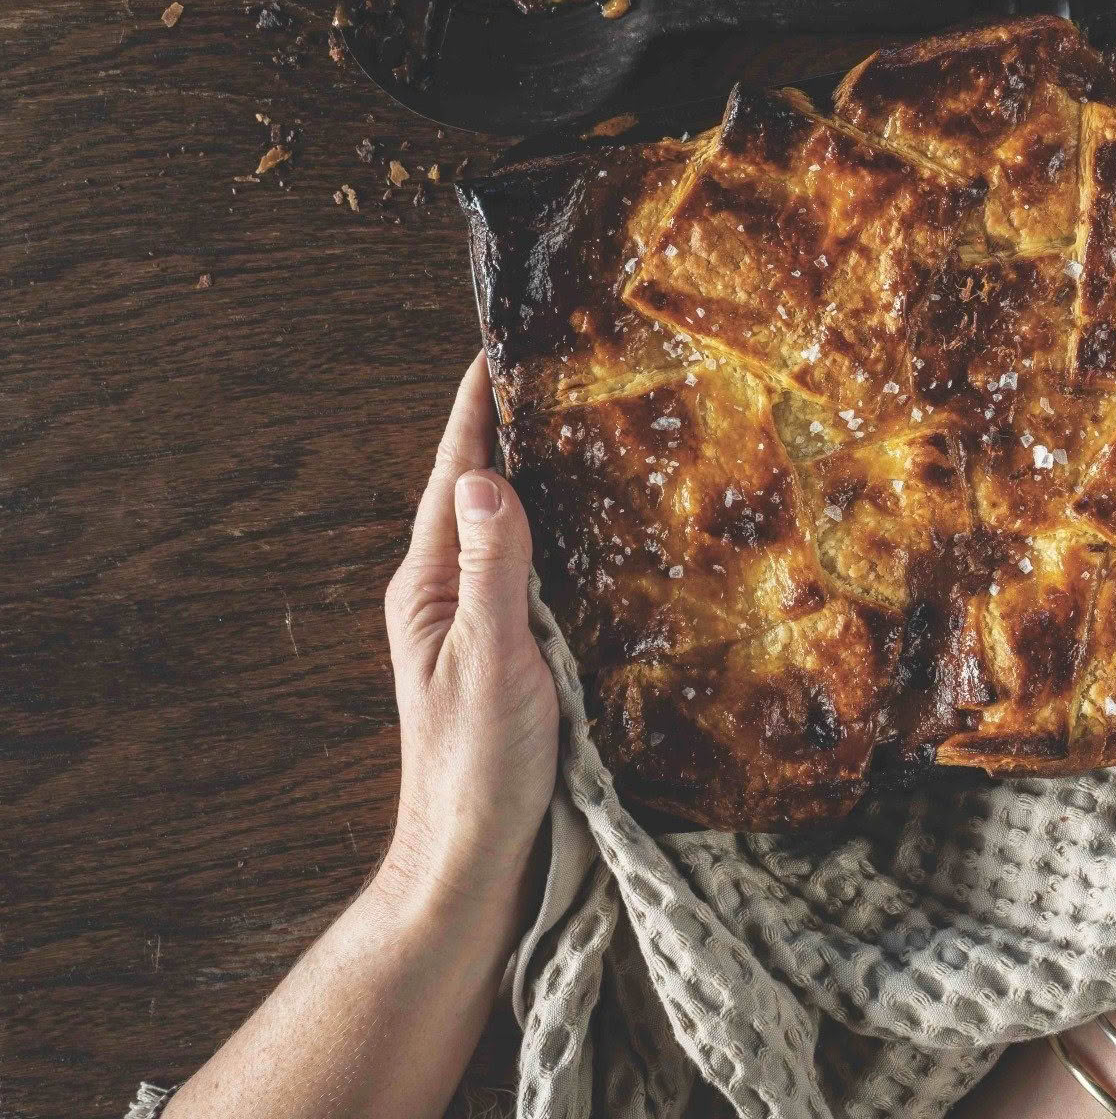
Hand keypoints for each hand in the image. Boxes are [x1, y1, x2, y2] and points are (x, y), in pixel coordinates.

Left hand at [380, 353, 558, 904]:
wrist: (475, 856)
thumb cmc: (477, 766)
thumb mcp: (490, 658)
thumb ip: (491, 567)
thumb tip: (483, 474)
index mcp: (429, 584)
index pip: (453, 473)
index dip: (476, 408)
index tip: (499, 345)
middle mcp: (447, 594)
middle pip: (477, 490)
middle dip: (512, 428)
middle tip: (560, 371)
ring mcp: (477, 624)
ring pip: (509, 530)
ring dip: (540, 478)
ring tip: (585, 428)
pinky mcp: (512, 653)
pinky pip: (535, 572)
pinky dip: (562, 535)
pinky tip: (599, 529)